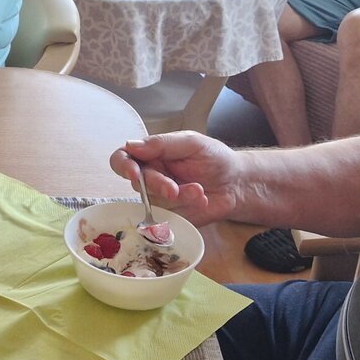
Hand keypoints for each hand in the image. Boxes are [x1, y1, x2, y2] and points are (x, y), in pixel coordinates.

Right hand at [109, 132, 245, 224]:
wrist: (237, 182)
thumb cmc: (213, 158)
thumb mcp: (191, 142)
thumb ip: (162, 143)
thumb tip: (131, 145)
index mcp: (151, 156)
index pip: (122, 159)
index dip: (123, 166)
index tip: (134, 173)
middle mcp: (150, 178)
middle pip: (137, 185)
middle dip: (156, 186)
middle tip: (174, 189)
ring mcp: (160, 199)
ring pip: (154, 202)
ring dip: (178, 197)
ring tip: (199, 191)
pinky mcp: (172, 217)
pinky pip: (169, 217)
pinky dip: (186, 208)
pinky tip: (202, 201)